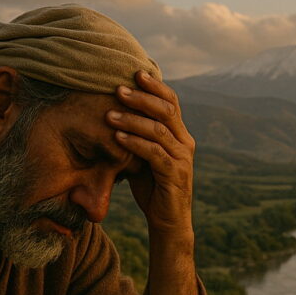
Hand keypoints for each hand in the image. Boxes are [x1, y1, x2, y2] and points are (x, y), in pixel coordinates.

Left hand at [106, 71, 194, 236]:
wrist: (168, 222)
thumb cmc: (152, 188)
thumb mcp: (143, 157)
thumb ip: (137, 137)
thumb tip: (112, 112)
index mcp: (180, 135)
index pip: (171, 102)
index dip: (154, 86)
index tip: (134, 72)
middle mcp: (185, 142)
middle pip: (166, 110)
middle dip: (141, 97)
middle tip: (118, 89)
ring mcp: (182, 158)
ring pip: (158, 130)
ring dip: (132, 120)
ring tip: (109, 114)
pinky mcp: (175, 174)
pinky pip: (154, 153)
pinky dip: (134, 143)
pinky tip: (117, 137)